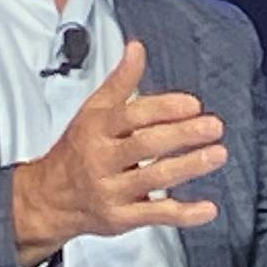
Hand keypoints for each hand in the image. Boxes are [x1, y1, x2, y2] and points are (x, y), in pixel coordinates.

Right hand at [10, 40, 221, 265]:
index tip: (192, 104)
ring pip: (155, 178)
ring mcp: (112, 190)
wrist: (49, 198)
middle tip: (213, 126)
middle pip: (146, 145)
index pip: (131, 115)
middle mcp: (102, 159)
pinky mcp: (121, 218)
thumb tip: (137, 48)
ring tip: (217, 154)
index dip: (163, 108)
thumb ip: (120, 82)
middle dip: (183, 135)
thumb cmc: (78, 149)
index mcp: (97, 129)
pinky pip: (156, 216)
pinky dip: (185, 214)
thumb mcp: (93, 111)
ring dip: (189, 166)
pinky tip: (208, 208)